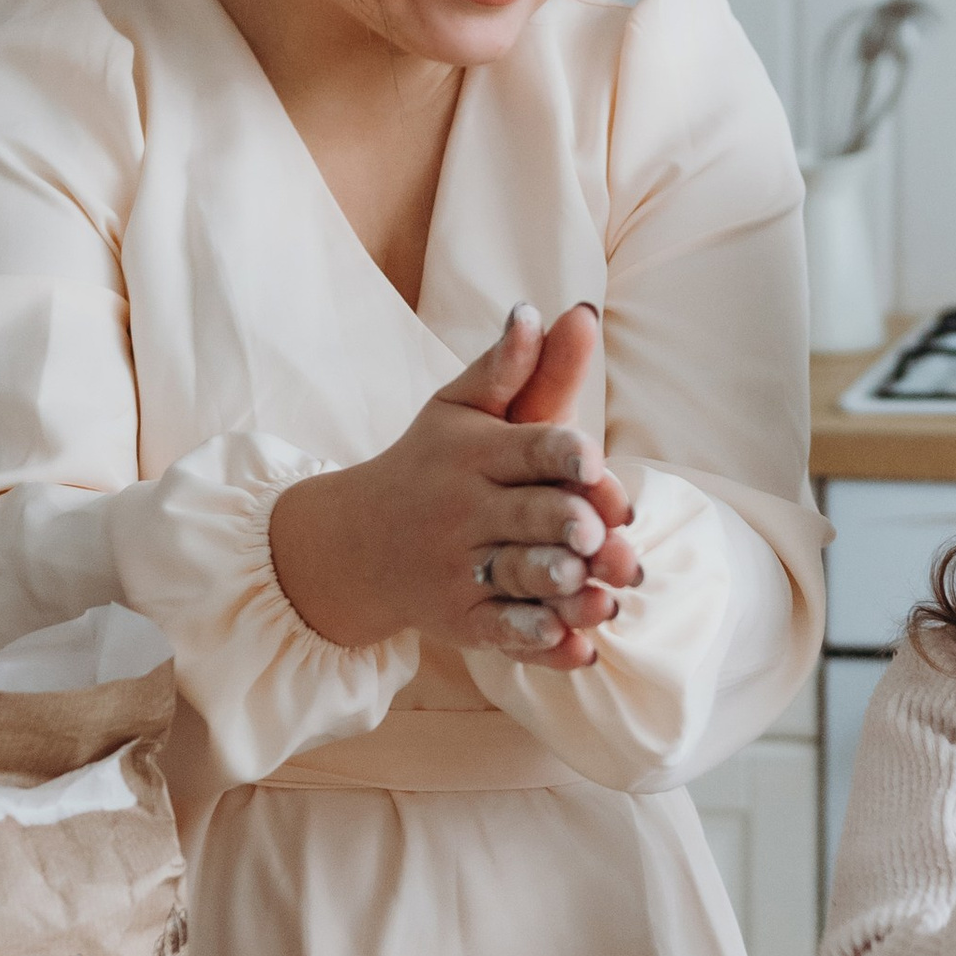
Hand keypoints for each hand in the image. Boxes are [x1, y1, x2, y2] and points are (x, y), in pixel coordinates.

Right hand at [268, 302, 641, 671]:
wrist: (354, 541)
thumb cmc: (429, 463)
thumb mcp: (462, 408)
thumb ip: (516, 366)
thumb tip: (566, 309)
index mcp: (474, 454)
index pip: (526, 449)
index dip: (562, 456)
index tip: (594, 463)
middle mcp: (465, 511)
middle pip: (527, 517)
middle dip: (564, 527)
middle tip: (600, 536)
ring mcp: (459, 569)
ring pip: (518, 578)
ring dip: (560, 590)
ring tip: (602, 597)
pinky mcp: (459, 619)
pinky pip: (502, 632)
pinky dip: (539, 643)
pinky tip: (577, 647)